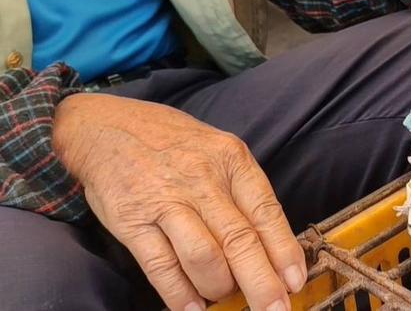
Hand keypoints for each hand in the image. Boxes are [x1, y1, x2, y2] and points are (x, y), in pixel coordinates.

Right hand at [52, 94, 305, 310]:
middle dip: (262, 284)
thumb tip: (271, 245)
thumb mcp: (218, 151)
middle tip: (275, 310)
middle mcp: (202, 179)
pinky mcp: (132, 221)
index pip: (266, 213)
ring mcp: (165, 200)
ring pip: (204, 257)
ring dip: (220, 289)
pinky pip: (161, 266)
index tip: (295, 283)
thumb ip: (243, 192)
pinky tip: (193, 308)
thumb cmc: (172, 143)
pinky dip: (180, 294)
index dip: (284, 253)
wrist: (106, 127)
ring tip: (226, 299)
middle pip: (239, 241)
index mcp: (231, 160)